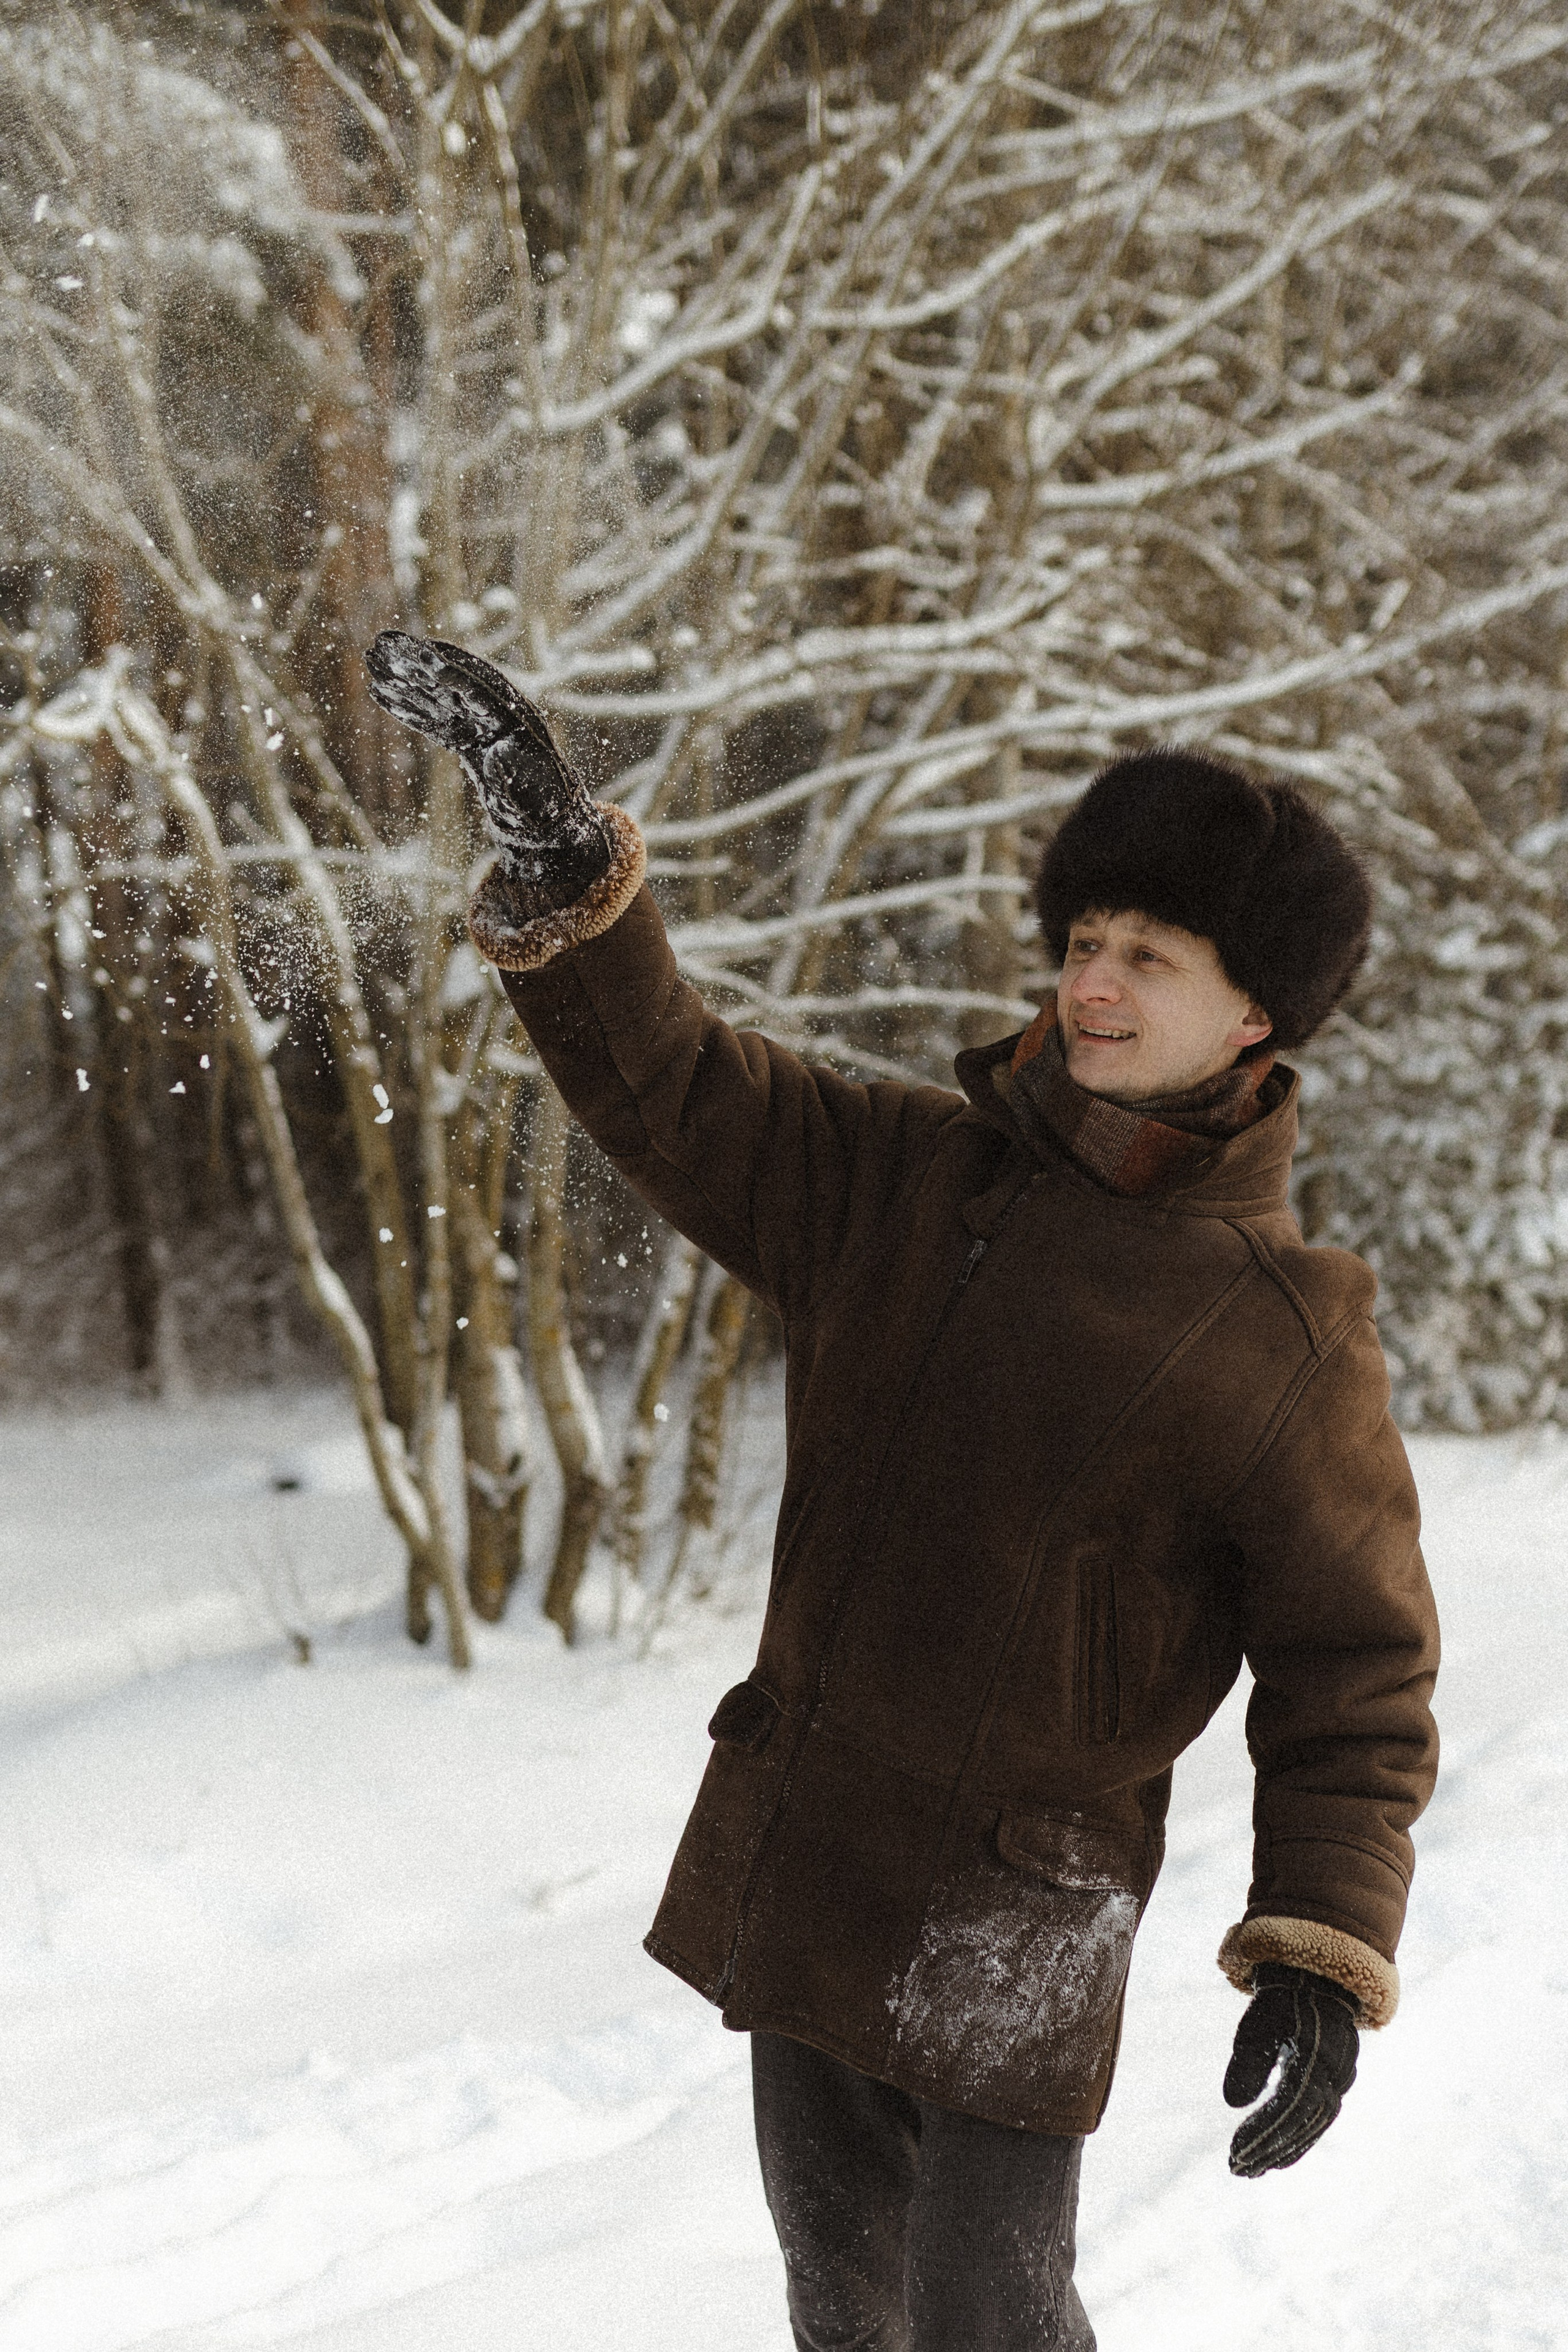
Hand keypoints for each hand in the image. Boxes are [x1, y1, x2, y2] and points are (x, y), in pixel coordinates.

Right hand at [364, 630, 609, 909]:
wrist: (550, 817)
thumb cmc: (544, 810)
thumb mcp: (532, 801)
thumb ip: (514, 778)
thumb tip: (499, 752)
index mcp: (517, 724)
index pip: (482, 693)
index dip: (457, 678)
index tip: (429, 662)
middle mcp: (498, 715)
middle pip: (454, 680)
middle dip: (419, 662)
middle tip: (384, 642)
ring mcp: (480, 724)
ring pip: (439, 696)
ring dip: (406, 678)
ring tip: (374, 657)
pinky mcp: (467, 737)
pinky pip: (434, 719)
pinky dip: (409, 707)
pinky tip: (382, 693)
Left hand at [1223, 1963, 1358, 2176]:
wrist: (1319, 1979)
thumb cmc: (1283, 1999)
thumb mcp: (1259, 2020)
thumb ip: (1248, 2060)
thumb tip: (1232, 2103)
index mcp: (1316, 2055)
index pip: (1290, 2106)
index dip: (1263, 2131)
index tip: (1234, 2151)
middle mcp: (1336, 2073)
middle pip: (1303, 2124)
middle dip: (1270, 2149)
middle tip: (1237, 2169)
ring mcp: (1341, 2080)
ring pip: (1314, 2126)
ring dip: (1284, 2150)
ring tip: (1252, 2169)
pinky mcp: (1339, 2083)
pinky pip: (1320, 2119)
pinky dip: (1298, 2138)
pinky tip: (1276, 2154)